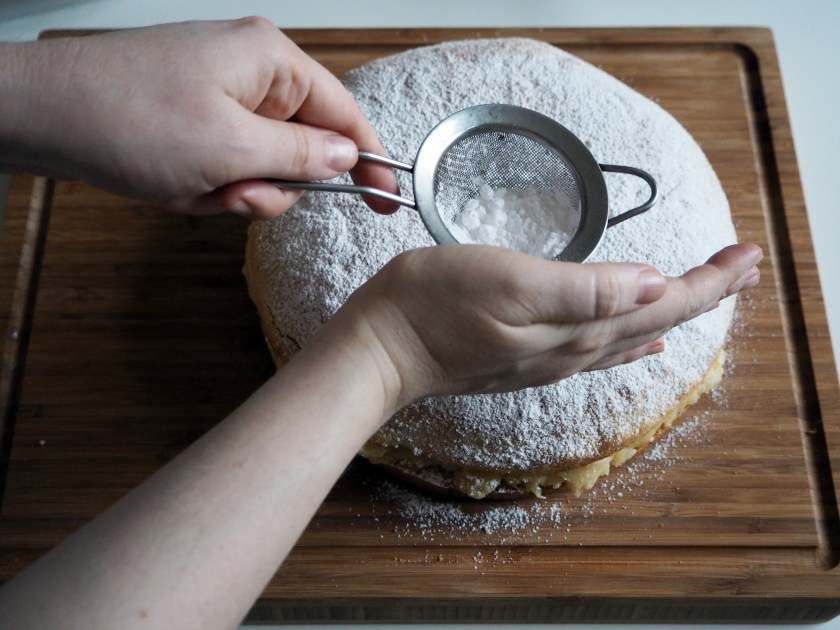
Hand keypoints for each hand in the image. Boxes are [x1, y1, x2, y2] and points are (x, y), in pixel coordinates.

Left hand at [1, 18, 397, 216]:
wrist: (43, 115)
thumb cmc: (128, 117)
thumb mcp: (232, 148)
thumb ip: (302, 156)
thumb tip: (347, 157)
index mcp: (271, 61)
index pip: (345, 114)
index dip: (369, 160)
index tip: (387, 198)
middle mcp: (252, 72)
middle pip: (302, 146)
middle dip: (274, 183)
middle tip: (239, 193)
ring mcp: (222, 94)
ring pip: (264, 164)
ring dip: (237, 189)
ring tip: (198, 186)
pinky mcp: (197, 117)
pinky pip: (230, 164)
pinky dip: (211, 186)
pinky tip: (178, 183)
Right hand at [337, 242, 762, 409]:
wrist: (384, 347)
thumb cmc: (438, 303)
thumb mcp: (514, 284)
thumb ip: (588, 290)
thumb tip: (657, 284)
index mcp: (581, 326)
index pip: (665, 303)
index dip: (711, 280)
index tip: (749, 255)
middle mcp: (576, 348)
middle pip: (658, 319)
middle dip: (706, 292)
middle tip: (745, 266)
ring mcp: (552, 357)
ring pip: (634, 334)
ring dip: (675, 311)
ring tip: (707, 293)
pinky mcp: (529, 355)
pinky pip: (602, 348)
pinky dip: (634, 338)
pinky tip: (643, 341)